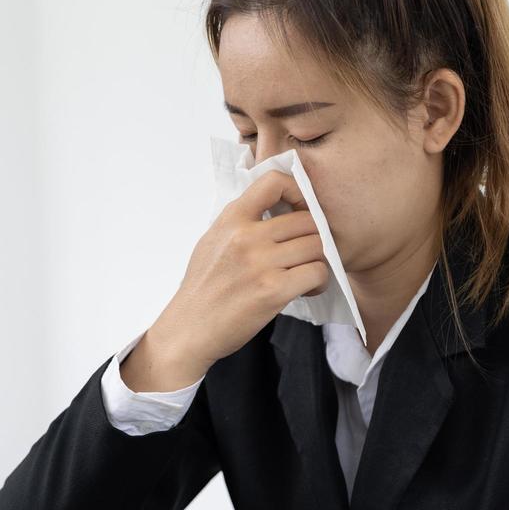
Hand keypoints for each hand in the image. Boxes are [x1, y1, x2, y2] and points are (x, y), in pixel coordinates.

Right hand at [122, 171, 330, 390]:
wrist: (189, 328)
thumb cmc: (202, 288)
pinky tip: (306, 289)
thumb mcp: (213, 240)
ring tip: (307, 273)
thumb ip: (242, 222)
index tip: (300, 209)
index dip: (297, 191)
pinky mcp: (273, 290)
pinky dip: (319, 281)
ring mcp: (260, 263)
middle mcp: (246, 236)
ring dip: (319, 261)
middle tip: (309, 252)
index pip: (274, 181)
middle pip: (307, 220)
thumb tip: (276, 207)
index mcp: (232, 219)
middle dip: (315, 236)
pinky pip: (317, 272)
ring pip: (317, 246)